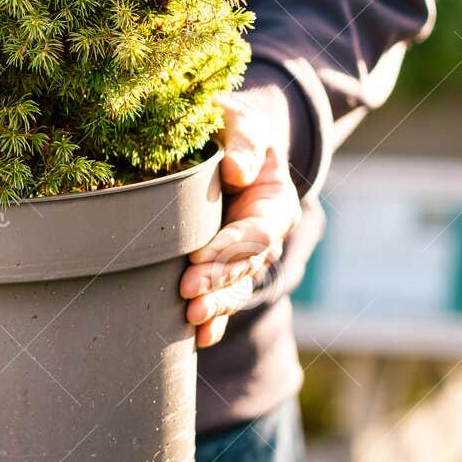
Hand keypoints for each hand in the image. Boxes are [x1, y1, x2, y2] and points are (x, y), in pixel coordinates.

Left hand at [181, 87, 301, 347]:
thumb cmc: (232, 128)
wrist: (227, 143)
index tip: (199, 257)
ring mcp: (247, 255)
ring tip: (191, 319)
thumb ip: (244, 140)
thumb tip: (237, 171)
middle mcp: (265, 235)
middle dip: (218, 283)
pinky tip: (199, 339)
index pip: (256, 232)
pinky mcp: (226, 265)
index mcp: (273, 201)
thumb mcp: (241, 121)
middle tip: (187, 294)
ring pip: (237, 288)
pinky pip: (225, 297)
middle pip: (246, 266)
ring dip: (216, 306)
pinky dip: (215, 320)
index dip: (230, 247)